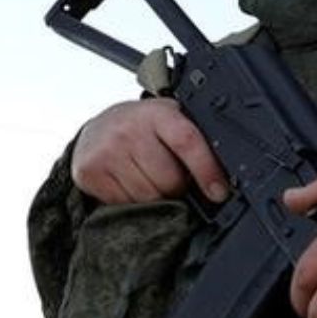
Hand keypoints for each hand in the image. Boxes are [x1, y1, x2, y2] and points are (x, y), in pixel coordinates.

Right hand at [70, 98, 227, 204]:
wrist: (97, 130)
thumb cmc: (145, 128)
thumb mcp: (171, 120)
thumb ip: (195, 139)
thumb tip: (226, 170)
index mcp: (158, 114)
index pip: (187, 142)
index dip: (206, 170)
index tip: (219, 192)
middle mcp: (129, 130)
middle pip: (169, 180)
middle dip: (179, 186)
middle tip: (173, 176)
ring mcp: (106, 152)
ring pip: (148, 197)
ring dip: (157, 196)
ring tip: (151, 177)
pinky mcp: (89, 173)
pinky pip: (124, 204)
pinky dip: (133, 202)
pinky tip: (131, 182)